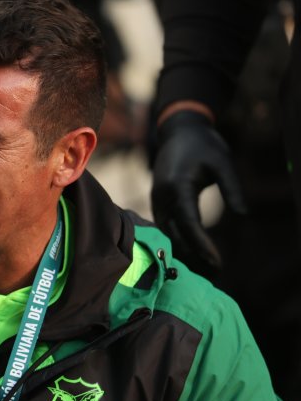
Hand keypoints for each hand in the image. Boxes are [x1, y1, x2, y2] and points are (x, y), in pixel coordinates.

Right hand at [151, 109, 246, 267]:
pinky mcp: (158, 200)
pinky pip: (164, 225)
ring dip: (184, 249)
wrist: (178, 130)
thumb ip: (232, 189)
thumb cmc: (204, 145)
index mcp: (177, 186)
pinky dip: (177, 239)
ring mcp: (157, 198)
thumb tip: (243, 216)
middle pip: (174, 233)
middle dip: (193, 253)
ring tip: (206, 265)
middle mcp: (162, 196)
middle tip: (216, 270)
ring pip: (166, 232)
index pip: (189, 222)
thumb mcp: (223, 163)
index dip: (202, 244)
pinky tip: (192, 250)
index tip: (217, 261)